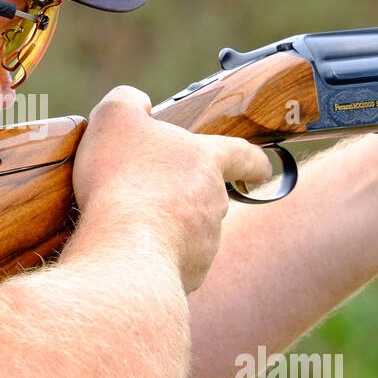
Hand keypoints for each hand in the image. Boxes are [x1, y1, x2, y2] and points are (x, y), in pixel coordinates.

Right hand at [74, 85, 272, 291]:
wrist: (126, 250)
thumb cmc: (123, 177)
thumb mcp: (115, 118)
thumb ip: (127, 101)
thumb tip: (136, 102)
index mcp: (205, 161)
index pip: (241, 155)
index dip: (252, 160)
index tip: (262, 168)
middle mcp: (214, 203)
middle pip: (209, 196)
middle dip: (186, 196)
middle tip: (150, 194)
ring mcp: (205, 244)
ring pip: (191, 233)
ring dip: (167, 229)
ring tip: (127, 226)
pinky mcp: (189, 277)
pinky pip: (173, 265)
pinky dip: (155, 259)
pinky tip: (126, 255)